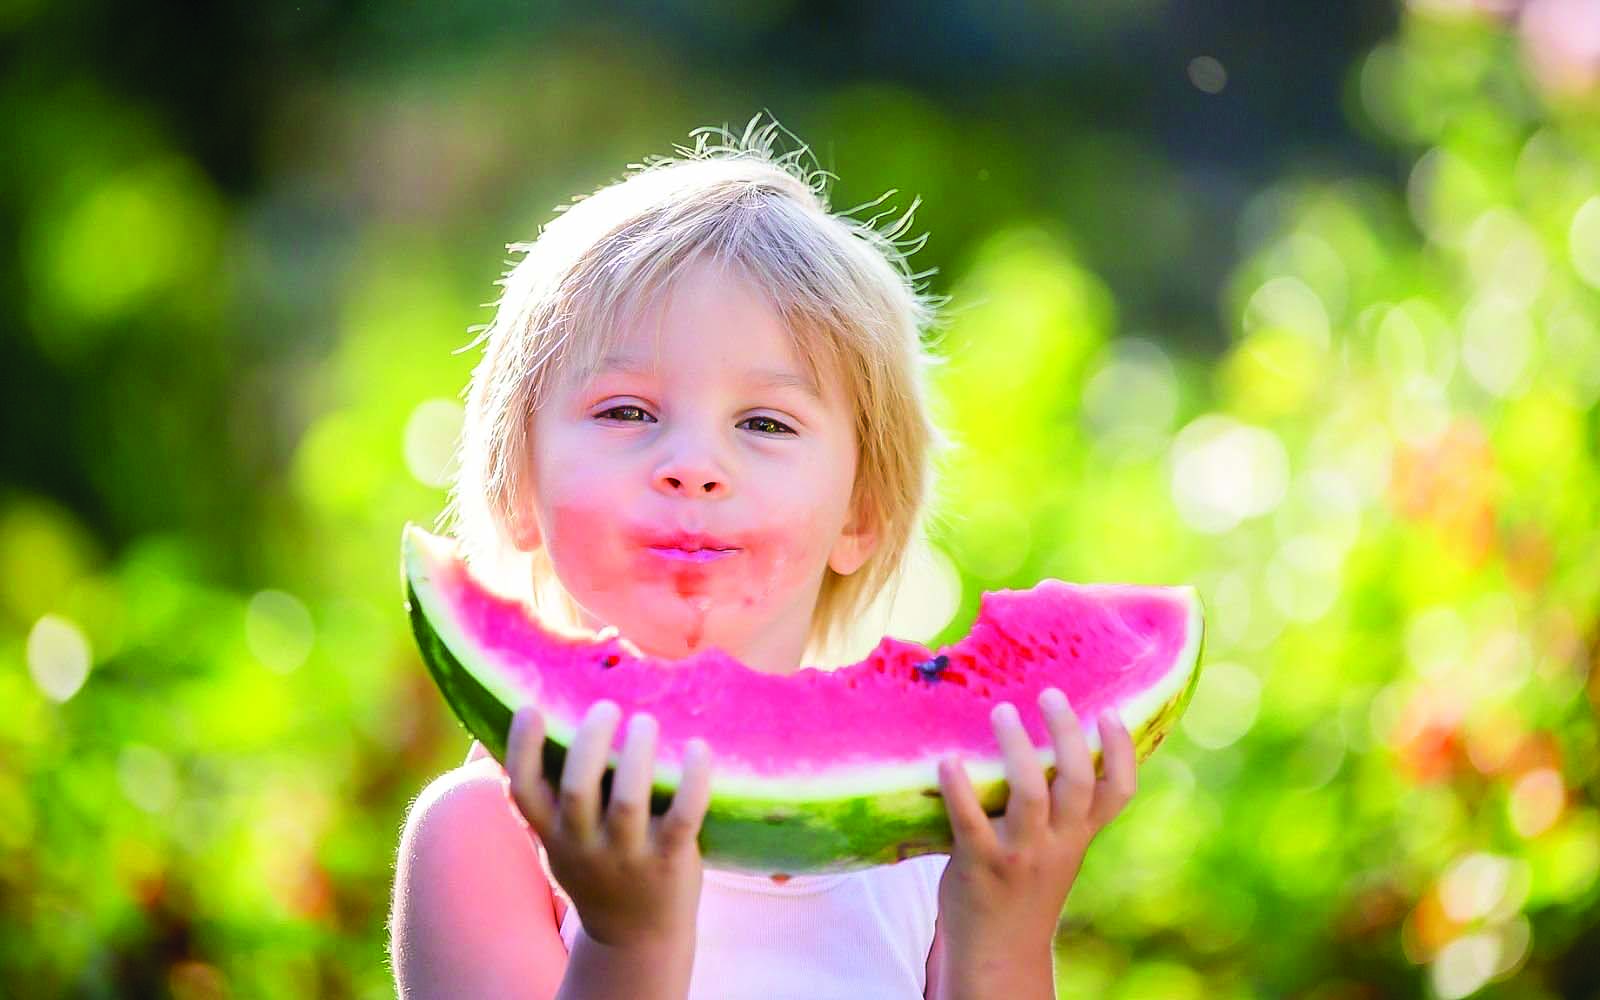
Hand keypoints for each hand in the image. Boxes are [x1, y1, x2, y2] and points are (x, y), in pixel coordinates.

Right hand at [503, 700, 712, 950]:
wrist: (637, 939)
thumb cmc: (601, 872)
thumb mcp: (564, 845)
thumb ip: (556, 801)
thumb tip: (552, 724)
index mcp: (554, 836)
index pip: (524, 791)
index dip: (522, 749)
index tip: (530, 707)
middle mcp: (585, 847)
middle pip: (578, 789)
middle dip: (590, 742)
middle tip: (607, 708)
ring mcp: (629, 856)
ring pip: (628, 800)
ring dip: (638, 754)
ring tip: (645, 721)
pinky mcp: (671, 860)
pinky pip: (684, 814)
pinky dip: (693, 779)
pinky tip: (698, 748)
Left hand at [935, 688, 1136, 954]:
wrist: (997, 953)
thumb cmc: (1020, 886)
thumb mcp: (1054, 850)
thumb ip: (1056, 808)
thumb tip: (1039, 736)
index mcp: (1078, 835)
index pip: (1117, 792)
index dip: (1122, 751)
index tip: (1111, 710)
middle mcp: (1057, 843)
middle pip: (1075, 781)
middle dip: (1067, 733)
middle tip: (1050, 694)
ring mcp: (1019, 854)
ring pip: (1030, 794)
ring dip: (1016, 748)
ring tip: (1002, 711)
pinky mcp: (979, 864)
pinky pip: (970, 822)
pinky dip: (959, 788)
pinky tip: (947, 761)